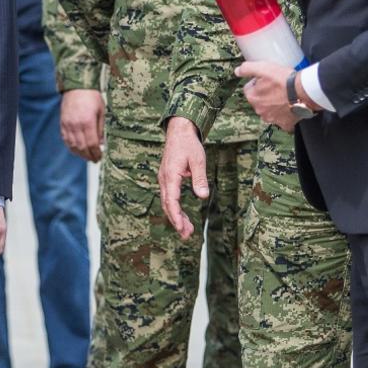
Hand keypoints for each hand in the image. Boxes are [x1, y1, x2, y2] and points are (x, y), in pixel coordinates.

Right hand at [60, 88, 104, 160]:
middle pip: (82, 147)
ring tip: (87, 157)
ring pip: (73, 145)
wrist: (77, 86)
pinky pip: (66, 139)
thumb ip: (101, 128)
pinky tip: (77, 150)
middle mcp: (76, 125)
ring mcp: (67, 125)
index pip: (92, 143)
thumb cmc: (91, 97)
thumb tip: (101, 143)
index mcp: (87, 121)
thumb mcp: (101, 111)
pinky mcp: (63, 123)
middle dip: (89, 155)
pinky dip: (71, 147)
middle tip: (95, 160)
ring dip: (80, 154)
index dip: (96, 152)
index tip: (100, 157)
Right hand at [159, 116, 207, 240]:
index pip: (171, 200)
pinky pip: (169, 197)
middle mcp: (164, 179)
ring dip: (176, 216)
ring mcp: (164, 179)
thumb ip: (200, 179)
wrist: (179, 131)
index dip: (176, 216)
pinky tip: (183, 216)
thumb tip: (202, 196)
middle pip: (167, 205)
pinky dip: (175, 208)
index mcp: (170, 176)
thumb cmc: (189, 144)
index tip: (181, 228)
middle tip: (187, 236)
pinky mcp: (167, 179)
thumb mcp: (198, 160)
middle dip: (176, 221)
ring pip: (167, 202)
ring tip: (187, 230)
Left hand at [236, 61, 297, 131]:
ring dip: (275, 105)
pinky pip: (283, 120)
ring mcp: (272, 118)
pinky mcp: (284, 124)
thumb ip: (247, 68)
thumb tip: (237, 71)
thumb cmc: (284, 80)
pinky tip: (290, 107)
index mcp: (252, 98)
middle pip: (259, 100)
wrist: (304, 92)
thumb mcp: (263, 68)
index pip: (249, 88)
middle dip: (266, 94)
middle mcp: (259, 110)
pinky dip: (285, 115)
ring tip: (285, 96)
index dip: (258, 82)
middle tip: (277, 87)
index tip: (267, 79)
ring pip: (270, 110)